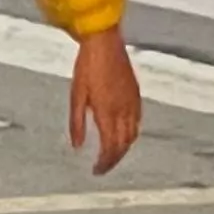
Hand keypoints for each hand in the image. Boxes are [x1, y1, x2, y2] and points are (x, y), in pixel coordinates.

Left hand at [66, 27, 141, 175]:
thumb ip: (77, 123)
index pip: (110, 147)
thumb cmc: (87, 66)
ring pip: (133, 135)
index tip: (96, 171)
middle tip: (102, 167)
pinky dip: (131, 134)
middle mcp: (124, 110)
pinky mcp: (135, 94)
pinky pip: (137, 121)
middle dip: (114, 160)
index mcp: (108, 112)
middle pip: (123, 145)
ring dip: (123, 148)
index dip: (104, 163)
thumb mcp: (76, 95)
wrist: (104, 42)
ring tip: (111, 155)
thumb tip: (77, 146)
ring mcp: (132, 102)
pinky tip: (123, 134)